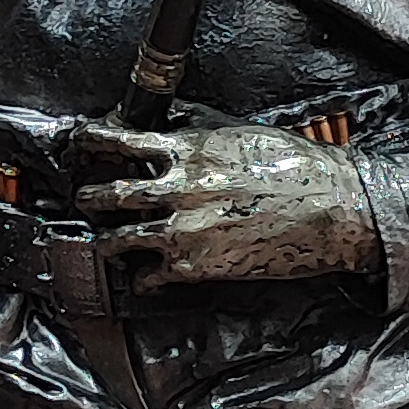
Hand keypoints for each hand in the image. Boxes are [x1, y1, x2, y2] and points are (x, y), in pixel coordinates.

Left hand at [70, 121, 381, 289]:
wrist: (331, 207)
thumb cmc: (298, 167)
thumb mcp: (242, 136)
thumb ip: (202, 137)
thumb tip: (177, 132)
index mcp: (189, 150)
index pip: (122, 141)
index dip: (90, 141)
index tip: (76, 142)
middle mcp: (179, 189)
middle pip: (111, 193)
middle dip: (90, 196)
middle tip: (84, 198)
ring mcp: (184, 230)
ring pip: (120, 238)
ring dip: (106, 241)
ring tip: (103, 243)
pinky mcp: (197, 266)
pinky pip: (151, 274)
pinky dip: (143, 276)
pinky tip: (143, 276)